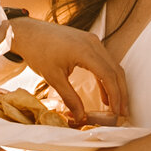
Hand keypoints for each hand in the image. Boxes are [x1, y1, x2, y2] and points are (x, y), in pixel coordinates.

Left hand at [7, 18, 129, 125]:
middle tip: (122, 113)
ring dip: (115, 86)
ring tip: (116, 107)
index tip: (117, 113)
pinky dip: (106, 78)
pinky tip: (104, 94)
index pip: (108, 75)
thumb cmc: (38, 52)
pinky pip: (103, 61)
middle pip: (115, 70)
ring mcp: (92, 41)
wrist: (28, 32)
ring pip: (112, 66)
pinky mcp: (88, 42)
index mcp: (85, 51)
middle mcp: (93, 43)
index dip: (116, 96)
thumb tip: (81, 117)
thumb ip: (69, 97)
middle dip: (121, 93)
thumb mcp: (53, 77)